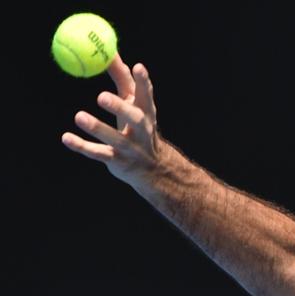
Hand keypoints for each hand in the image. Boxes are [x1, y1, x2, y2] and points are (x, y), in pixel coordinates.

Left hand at [61, 53, 164, 186]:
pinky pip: (99, 154)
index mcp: (146, 113)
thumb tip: (110, 51)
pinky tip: (66, 138)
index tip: (138, 67)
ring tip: (79, 116)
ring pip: (115, 139)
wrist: (153, 168)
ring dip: (98, 128)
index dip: (144, 82)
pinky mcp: (118, 162)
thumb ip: (123, 78)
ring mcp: (131, 148)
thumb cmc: (138, 128)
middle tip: (101, 96)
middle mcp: (142, 131)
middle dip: (119, 108)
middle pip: (134, 118)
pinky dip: (82, 146)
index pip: (147, 95)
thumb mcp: (134, 104)